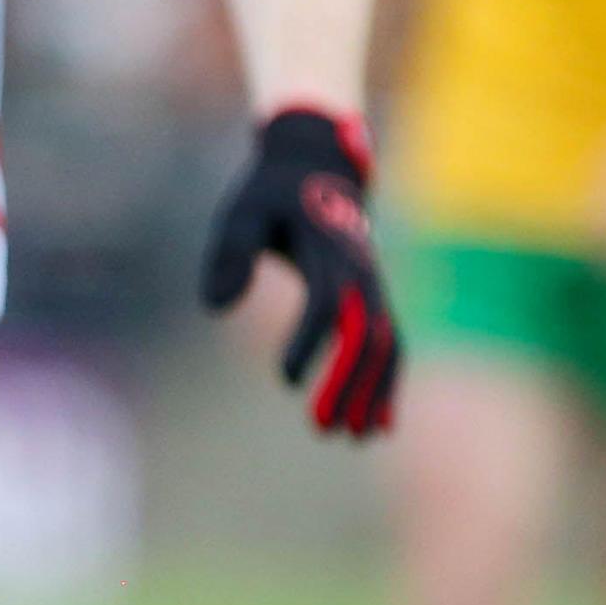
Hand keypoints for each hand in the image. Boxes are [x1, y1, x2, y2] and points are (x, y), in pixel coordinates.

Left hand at [199, 107, 395, 438]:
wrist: (316, 166)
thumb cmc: (269, 194)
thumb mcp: (239, 211)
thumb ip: (229, 254)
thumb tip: (214, 308)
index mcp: (326, 249)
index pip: (326, 304)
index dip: (308, 343)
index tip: (284, 381)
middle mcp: (360, 271)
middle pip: (367, 335)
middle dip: (348, 383)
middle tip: (322, 429)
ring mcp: (374, 285)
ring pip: (388, 345)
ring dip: (373, 393)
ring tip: (353, 438)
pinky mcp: (374, 297)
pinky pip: (391, 343)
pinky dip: (387, 383)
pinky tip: (378, 424)